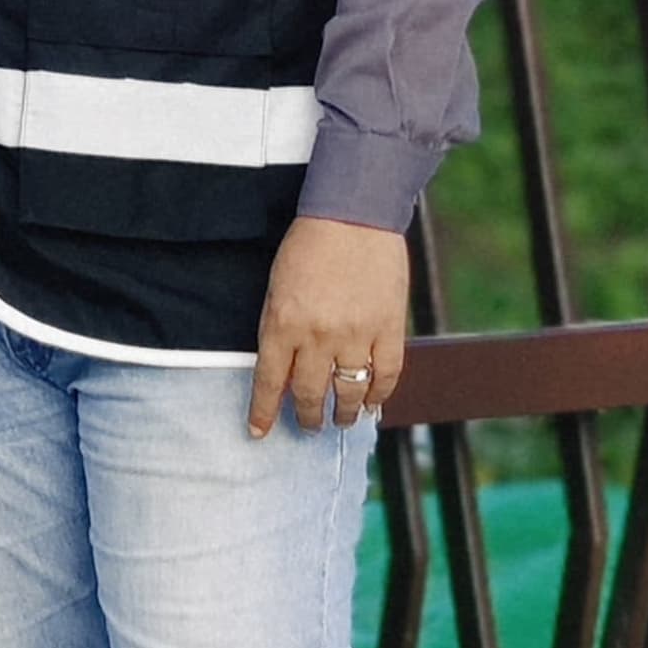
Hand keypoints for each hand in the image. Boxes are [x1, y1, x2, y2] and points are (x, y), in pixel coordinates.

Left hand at [250, 216, 407, 436]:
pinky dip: (380, 395)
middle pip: (311, 394)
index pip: (269, 381)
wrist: (353, 215)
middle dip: (307, 417)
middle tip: (308, 426)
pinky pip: (386, 376)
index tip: (259, 433)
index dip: (263, 412)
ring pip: (350, 393)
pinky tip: (374, 402)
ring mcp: (356, 334)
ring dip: (345, 413)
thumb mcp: (277, 286)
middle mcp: (318, 336)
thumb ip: (278, 330)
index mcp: (282, 322)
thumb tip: (282, 372)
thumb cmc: (308, 246)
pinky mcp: (388, 328)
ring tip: (343, 421)